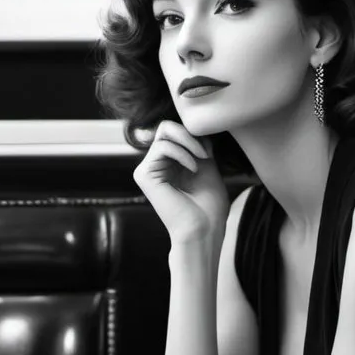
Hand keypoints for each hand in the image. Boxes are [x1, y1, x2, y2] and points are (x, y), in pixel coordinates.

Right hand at [132, 120, 228, 246]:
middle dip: (189, 134)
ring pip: (164, 133)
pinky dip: (182, 153)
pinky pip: (162, 147)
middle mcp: (155, 165)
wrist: (203, 230)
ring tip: (202, 159)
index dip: (194, 135)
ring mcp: (147, 169)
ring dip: (189, 142)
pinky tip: (193, 168)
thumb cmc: (208, 205)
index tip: (210, 153)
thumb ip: (196, 145)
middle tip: (205, 152)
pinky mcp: (144, 175)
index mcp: (169, 164)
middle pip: (166, 127)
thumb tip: (189, 125)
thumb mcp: (206, 165)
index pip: (175, 132)